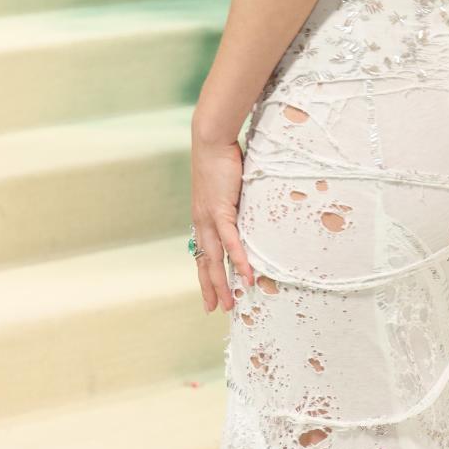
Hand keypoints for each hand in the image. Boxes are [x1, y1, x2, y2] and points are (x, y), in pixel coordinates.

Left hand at [190, 125, 254, 312]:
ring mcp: (209, 218)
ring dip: (223, 282)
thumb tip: (245, 204)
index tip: (210, 293)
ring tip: (230, 303)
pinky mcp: (220, 210)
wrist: (211, 139)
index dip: (205, 274)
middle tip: (216, 309)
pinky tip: (246, 275)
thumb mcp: (226, 184)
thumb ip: (233, 198)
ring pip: (215, 258)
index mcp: (201, 217)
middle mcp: (202, 222)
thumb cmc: (220, 157)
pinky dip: (239, 259)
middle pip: (205, 262)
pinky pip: (231, 241)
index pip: (202, 252)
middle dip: (211, 287)